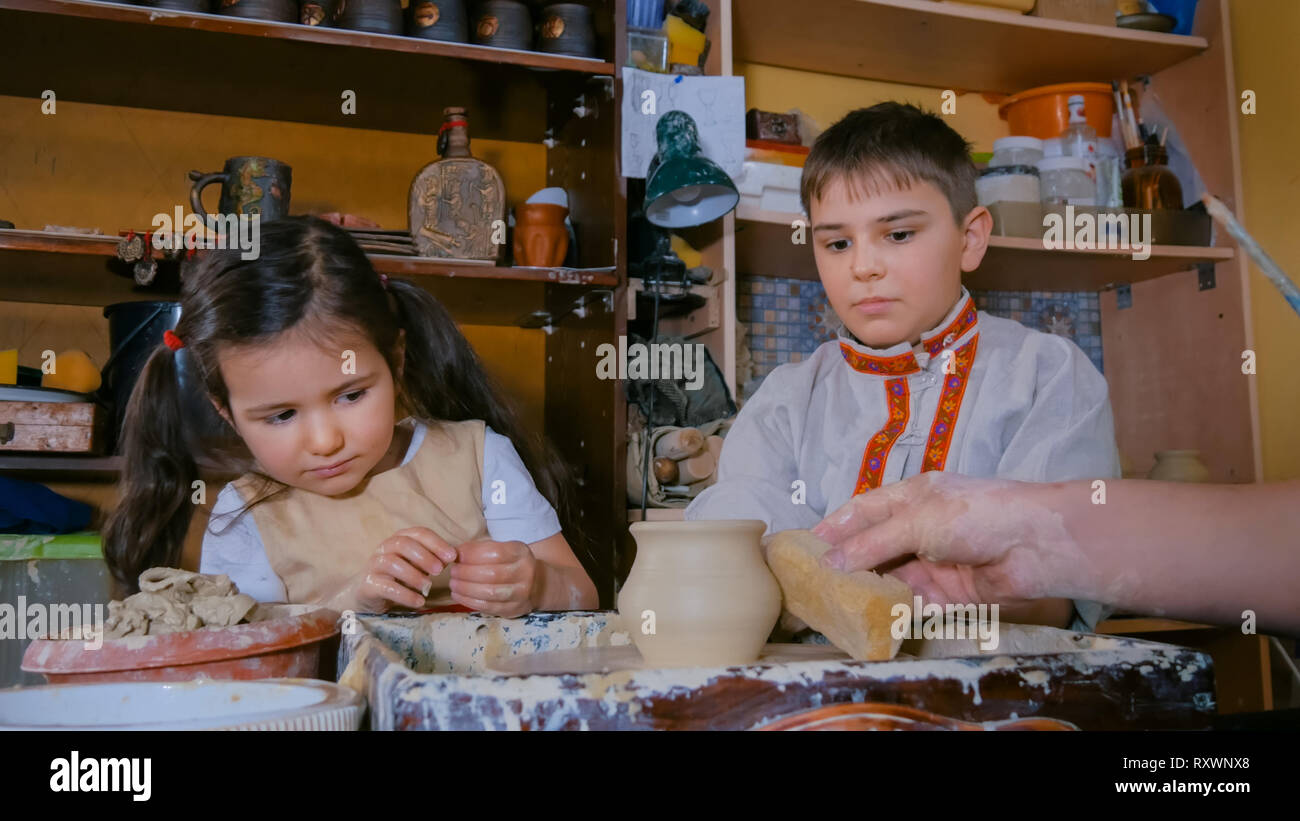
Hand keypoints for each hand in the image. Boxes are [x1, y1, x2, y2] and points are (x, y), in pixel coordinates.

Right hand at [338, 528, 457, 612]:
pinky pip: (386, 587)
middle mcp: (384, 548)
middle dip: (424, 556)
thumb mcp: (417, 565)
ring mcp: (374, 565)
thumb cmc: (399, 576)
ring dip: (413, 575)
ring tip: (428, 587)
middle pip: (403, 544)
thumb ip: (433, 560)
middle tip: (439, 571)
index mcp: (400, 539)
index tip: (452, 557)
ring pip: (391, 563)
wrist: (369, 593)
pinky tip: (419, 602)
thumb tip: (452, 557)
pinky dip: (405, 595)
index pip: (418, 533)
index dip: (436, 543)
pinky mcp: (368, 584)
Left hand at [449, 539, 540, 617]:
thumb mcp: (504, 549)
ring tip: (453, 584)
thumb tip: (455, 552)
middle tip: (453, 571)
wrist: (538, 584)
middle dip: (466, 573)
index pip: (495, 553)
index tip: (457, 555)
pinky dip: (469, 601)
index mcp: (521, 553)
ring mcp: (521, 593)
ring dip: (466, 589)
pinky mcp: (514, 609)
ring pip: (490, 592)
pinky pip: (488, 607)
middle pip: (492, 574)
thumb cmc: (512, 564)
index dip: (472, 554)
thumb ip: (482, 549)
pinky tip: (459, 595)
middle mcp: (525, 573)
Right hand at [811, 472, 1083, 605]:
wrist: (1036, 546)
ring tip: (829, 604)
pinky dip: (888, 610)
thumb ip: (872, 543)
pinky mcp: (946, 594)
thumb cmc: (976, 513)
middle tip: (810, 583)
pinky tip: (865, 619)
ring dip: (863, 589)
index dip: (834, 527)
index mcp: (911, 497)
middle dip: (844, 563)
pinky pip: (909, 603)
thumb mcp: (917, 520)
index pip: (862, 511)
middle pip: (872, 547)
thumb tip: (831, 562)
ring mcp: (932, 562)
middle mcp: (919, 528)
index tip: (804, 545)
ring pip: (887, 577)